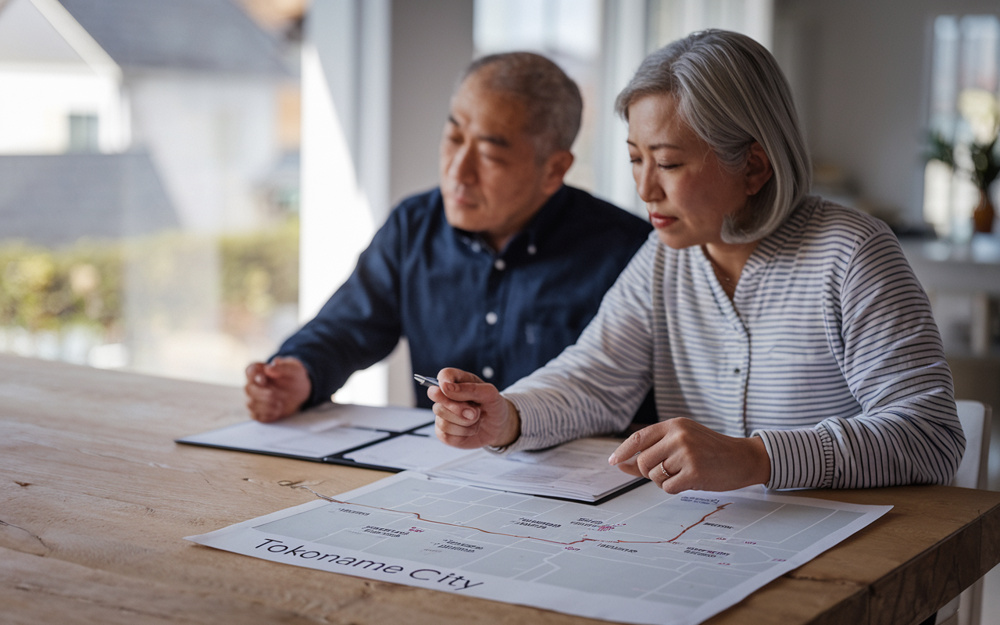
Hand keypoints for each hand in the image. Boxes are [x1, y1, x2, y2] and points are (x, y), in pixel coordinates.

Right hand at [244, 357, 311, 421]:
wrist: (301, 390)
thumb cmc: (295, 376)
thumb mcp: (293, 369)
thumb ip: (282, 367)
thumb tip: (268, 368)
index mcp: (261, 370)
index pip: (250, 371)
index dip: (254, 376)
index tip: (263, 379)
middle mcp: (255, 384)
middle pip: (248, 389)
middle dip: (260, 394)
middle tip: (274, 395)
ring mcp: (257, 398)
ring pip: (250, 404)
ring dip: (264, 406)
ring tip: (280, 404)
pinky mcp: (261, 410)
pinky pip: (256, 416)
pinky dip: (266, 415)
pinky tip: (277, 411)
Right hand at [428, 368, 520, 448]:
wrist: (499, 427)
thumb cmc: (493, 406)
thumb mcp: (490, 394)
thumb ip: (470, 388)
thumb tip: (445, 387)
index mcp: (458, 381)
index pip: (444, 376)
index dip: (444, 382)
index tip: (448, 389)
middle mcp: (446, 397)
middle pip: (438, 401)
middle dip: (460, 409)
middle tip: (476, 412)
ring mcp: (443, 415)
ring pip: (443, 421)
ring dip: (465, 424)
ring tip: (476, 420)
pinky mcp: (443, 432)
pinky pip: (446, 436)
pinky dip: (463, 435)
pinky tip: (470, 430)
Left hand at [608, 418, 770, 493]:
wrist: (743, 458)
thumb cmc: (710, 452)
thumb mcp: (680, 444)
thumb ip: (651, 453)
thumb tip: (619, 464)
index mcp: (674, 425)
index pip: (638, 437)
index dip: (623, 451)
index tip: (613, 461)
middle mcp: (678, 436)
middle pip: (643, 461)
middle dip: (650, 472)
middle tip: (669, 471)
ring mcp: (687, 453)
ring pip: (655, 476)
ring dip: (663, 481)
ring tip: (682, 475)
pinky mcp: (694, 472)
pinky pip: (668, 488)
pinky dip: (675, 489)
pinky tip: (690, 481)